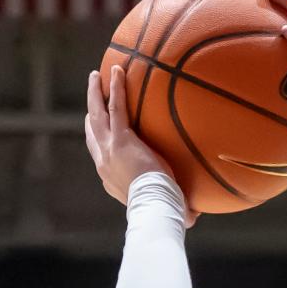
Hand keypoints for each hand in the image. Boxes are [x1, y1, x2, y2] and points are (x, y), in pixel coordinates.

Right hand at [84, 65, 196, 224]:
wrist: (155, 207)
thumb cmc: (162, 212)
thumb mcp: (164, 206)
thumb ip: (177, 207)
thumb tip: (194, 216)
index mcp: (109, 177)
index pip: (98, 153)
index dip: (96, 137)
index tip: (97, 126)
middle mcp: (104, 161)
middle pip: (92, 130)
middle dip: (91, 111)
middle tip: (93, 94)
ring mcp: (109, 148)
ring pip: (96, 114)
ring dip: (95, 94)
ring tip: (96, 75)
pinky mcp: (121, 138)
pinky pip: (116, 107)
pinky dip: (115, 88)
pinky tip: (116, 71)